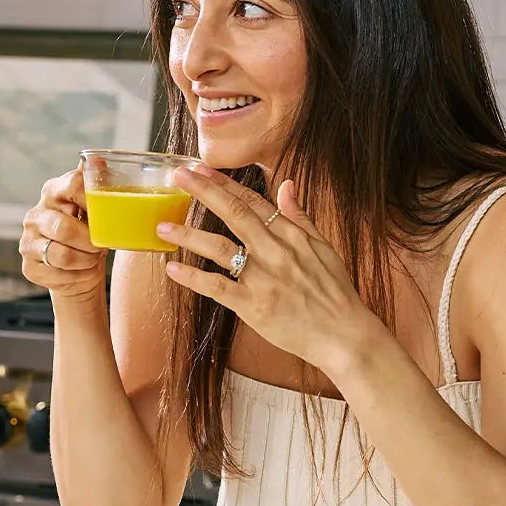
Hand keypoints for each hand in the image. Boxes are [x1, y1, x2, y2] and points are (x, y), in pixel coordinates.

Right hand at [20, 166, 105, 300]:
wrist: (80, 269)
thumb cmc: (90, 233)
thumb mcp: (98, 208)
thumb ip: (96, 183)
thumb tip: (97, 158)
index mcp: (53, 191)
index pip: (72, 185)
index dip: (93, 200)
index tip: (105, 214)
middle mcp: (35, 214)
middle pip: (64, 227)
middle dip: (90, 241)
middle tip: (100, 245)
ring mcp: (27, 241)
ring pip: (61, 255)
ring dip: (85, 261)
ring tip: (92, 259)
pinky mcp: (28, 267)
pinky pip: (57, 274)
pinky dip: (76, 276)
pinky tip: (80, 272)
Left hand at [157, 164, 382, 376]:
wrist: (343, 335)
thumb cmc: (335, 293)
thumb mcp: (324, 247)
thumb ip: (300, 216)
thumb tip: (286, 186)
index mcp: (291, 235)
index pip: (253, 201)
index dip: (225, 184)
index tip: (202, 170)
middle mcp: (275, 251)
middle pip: (234, 214)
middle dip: (204, 193)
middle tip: (179, 176)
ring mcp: (263, 279)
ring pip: (219, 249)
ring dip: (188, 236)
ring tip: (162, 226)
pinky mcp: (253, 306)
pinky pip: (217, 288)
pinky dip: (193, 279)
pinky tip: (173, 269)